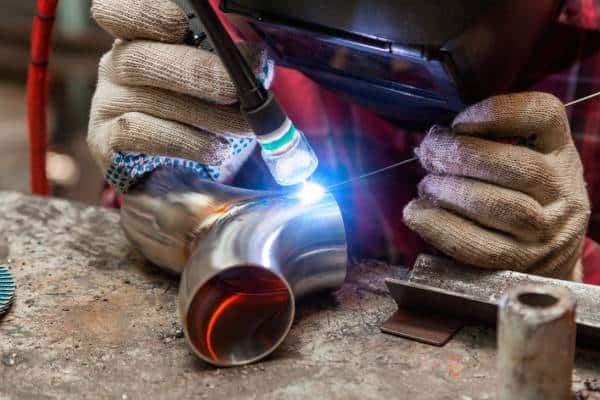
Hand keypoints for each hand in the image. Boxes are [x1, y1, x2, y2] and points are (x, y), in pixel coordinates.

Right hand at [88, 0, 273, 190]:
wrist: (177, 169)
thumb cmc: (199, 114)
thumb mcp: (217, 83)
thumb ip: (230, 66)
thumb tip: (256, 63)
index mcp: (141, 38)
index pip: (123, 12)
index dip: (148, 14)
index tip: (181, 24)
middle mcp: (116, 65)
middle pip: (141, 58)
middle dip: (197, 73)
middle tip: (237, 89)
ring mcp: (106, 104)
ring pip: (148, 100)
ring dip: (205, 115)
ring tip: (242, 128)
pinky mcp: (107, 142)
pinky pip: (143, 135)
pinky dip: (187, 142)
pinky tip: (217, 150)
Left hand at [403, 92, 589, 279]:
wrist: (551, 255)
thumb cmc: (522, 196)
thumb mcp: (524, 158)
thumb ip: (487, 142)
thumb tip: (435, 140)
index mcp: (559, 150)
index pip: (543, 115)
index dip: (495, 112)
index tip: (458, 122)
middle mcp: (560, 188)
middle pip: (512, 165)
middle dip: (456, 155)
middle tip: (428, 154)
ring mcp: (546, 229)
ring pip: (493, 204)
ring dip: (447, 191)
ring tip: (427, 186)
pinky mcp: (521, 261)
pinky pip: (476, 245)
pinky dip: (439, 226)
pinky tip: (417, 214)